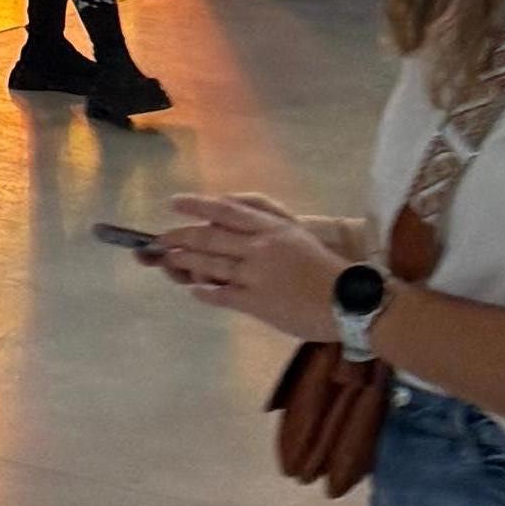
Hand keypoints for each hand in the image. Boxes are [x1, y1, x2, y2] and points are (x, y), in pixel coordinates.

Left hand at [155, 194, 361, 340]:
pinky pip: (222, 295)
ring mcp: (256, 276)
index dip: (196, 205)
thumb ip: (265, 213)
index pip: (225, 210)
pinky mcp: (257, 303)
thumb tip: (231, 202)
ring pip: (211, 266)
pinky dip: (205, 292)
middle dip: (180, 238)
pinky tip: (194, 290)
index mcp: (270, 228)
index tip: (173, 203)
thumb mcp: (295, 230)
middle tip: (159, 240)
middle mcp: (260, 247)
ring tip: (168, 262)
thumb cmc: (321, 265)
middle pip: (210, 239)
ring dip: (185, 264)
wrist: (345, 301)